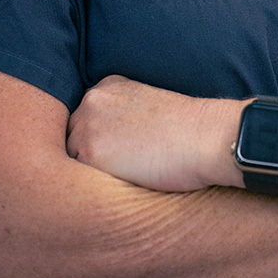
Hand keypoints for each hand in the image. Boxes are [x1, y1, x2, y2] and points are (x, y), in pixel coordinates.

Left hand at [66, 75, 242, 191]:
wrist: (205, 137)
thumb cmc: (187, 129)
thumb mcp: (147, 105)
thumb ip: (120, 115)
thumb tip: (108, 144)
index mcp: (107, 86)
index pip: (83, 122)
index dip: (100, 143)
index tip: (123, 153)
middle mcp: (91, 101)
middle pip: (72, 139)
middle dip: (91, 157)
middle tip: (124, 170)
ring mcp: (87, 125)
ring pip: (72, 161)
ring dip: (91, 175)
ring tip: (126, 179)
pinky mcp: (90, 153)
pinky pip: (79, 181)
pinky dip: (95, 190)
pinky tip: (124, 187)